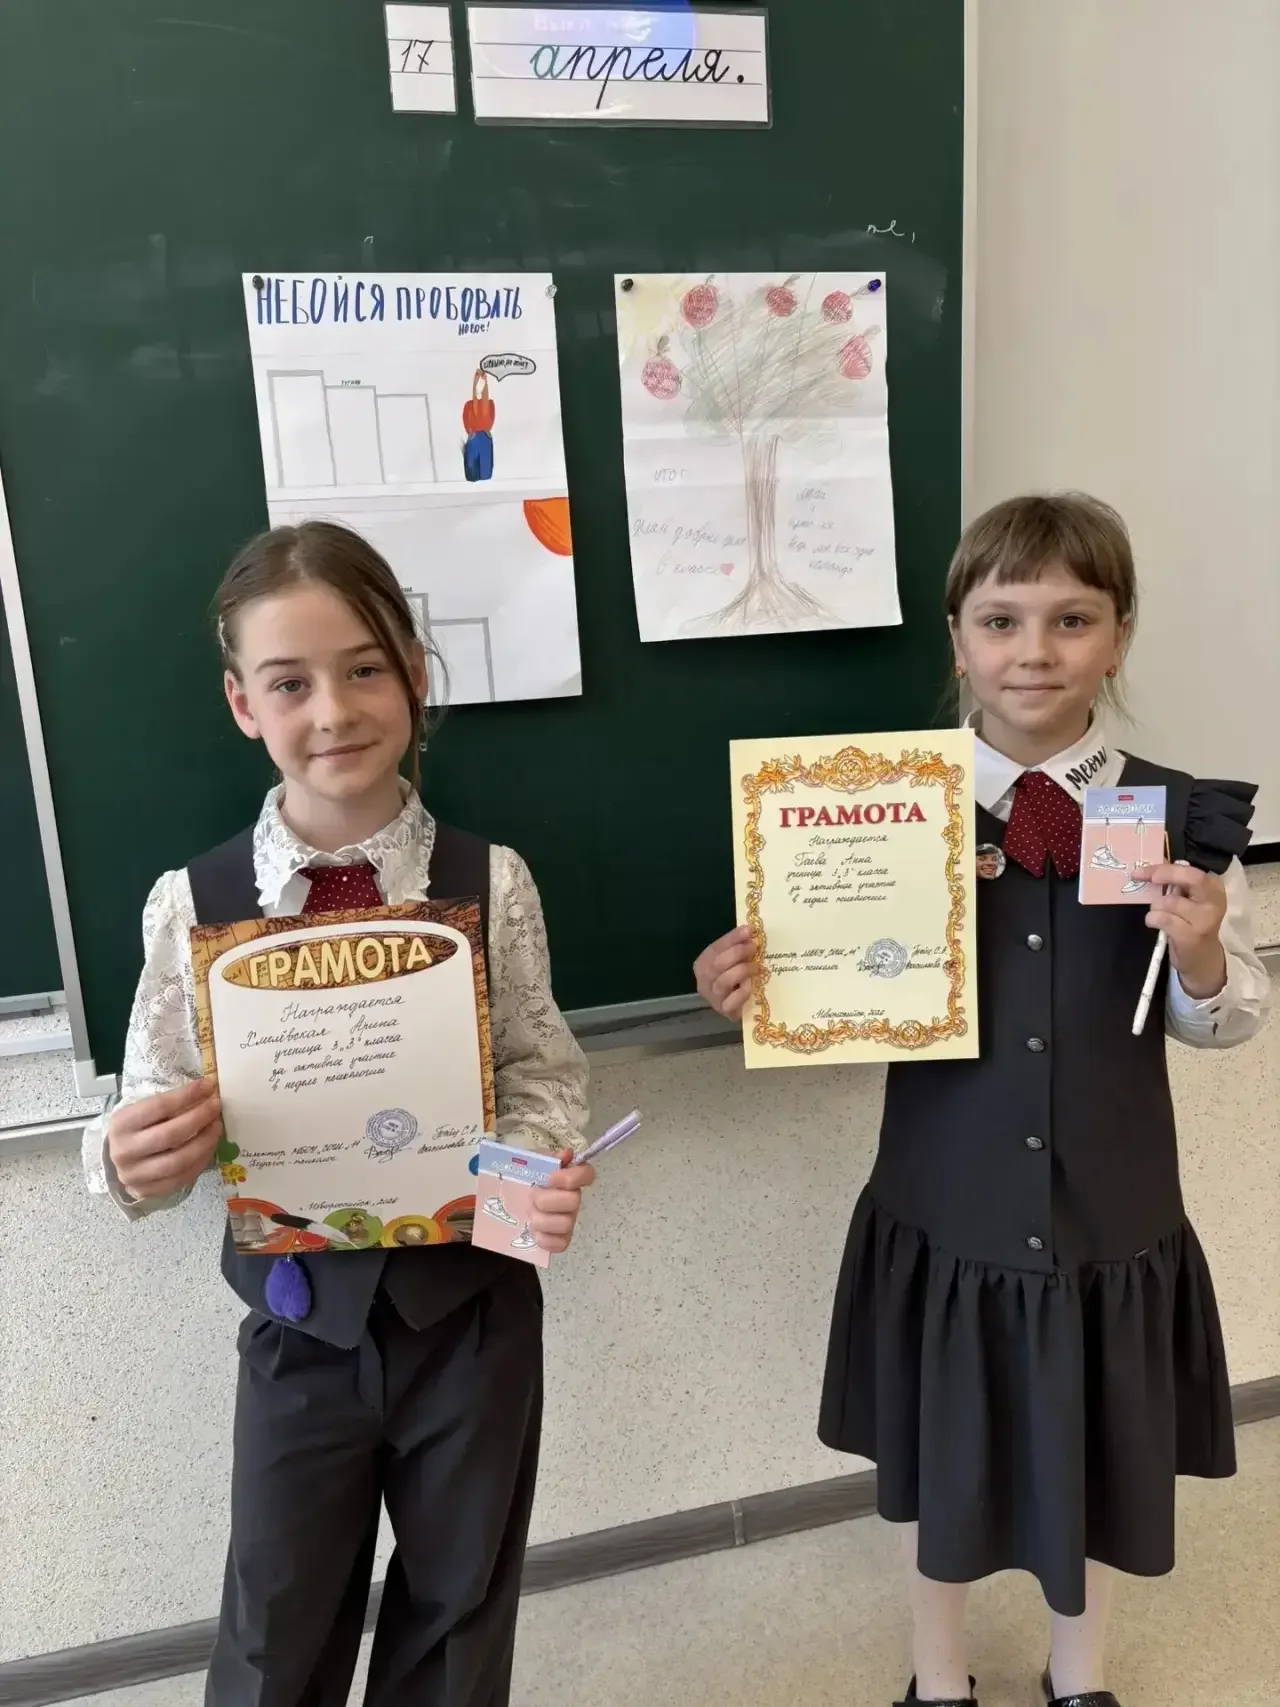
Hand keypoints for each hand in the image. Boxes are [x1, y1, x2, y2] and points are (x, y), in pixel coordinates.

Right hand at [107, 1080, 222, 1200]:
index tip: (208, 1086)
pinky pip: (182, 1178)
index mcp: (121, 1124)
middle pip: (171, 1135)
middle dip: (200, 1118)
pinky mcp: (147, 1191)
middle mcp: (124, 1151)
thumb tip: (205, 1089)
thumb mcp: (142, 1111)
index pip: (158, 1106)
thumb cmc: (136, 1128)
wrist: (119, 1159)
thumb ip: (168, 1102)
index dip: (187, 1095)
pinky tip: (210, 1146)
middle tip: (216, 1106)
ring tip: (217, 1127)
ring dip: (205, 1142)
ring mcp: (135, 1175)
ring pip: (178, 1161)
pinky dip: (201, 1161)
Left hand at [528, 1151, 595, 1254]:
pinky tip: (533, 1231)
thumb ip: (548, 1157)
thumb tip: (566, 1153)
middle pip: (573, 1201)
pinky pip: (559, 1244)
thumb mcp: (533, 1163)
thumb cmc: (526, 1181)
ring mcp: (568, 1221)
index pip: (587, 1174)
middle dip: (547, 1200)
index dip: (573, 1177)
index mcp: (568, 1180)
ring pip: (565, 1224)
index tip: (551, 1178)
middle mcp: (573, 1200)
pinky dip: (543, 1239)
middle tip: (531, 1197)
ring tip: (529, 1214)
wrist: (511, 1201)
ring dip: (541, 1219)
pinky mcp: (561, 1241)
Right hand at [693, 925, 755, 1019]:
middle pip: (717, 964)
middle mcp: (703, 980)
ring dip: (741, 971)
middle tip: (754, 947)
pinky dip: (742, 992)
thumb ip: (737, 947)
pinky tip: (751, 986)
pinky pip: (731, 1001)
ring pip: (723, 982)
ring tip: (755, 966)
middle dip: (737, 953)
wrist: (736, 1006)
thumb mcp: (733, 960)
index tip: (749, 930)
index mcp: (703, 964)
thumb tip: (750, 932)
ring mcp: (712, 997)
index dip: (732, 938)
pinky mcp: (724, 1010)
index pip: (715, 948)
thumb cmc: (735, 978)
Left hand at [1144, 863, 1228, 999]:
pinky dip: (1153, 919)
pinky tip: (1156, 924)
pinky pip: (1162, 918)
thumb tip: (1156, 863)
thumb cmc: (1191, 925)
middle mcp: (1213, 901)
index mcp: (1214, 888)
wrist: (1202, 959)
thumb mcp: (1190, 901)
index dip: (1164, 867)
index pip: (1190, 870)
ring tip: (1161, 916)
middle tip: (1145, 879)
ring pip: (1168, 901)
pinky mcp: (1191, 936)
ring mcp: (1204, 919)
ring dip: (1156, 907)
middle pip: (1189, 878)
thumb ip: (1178, 883)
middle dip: (1164, 875)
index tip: (1142, 870)